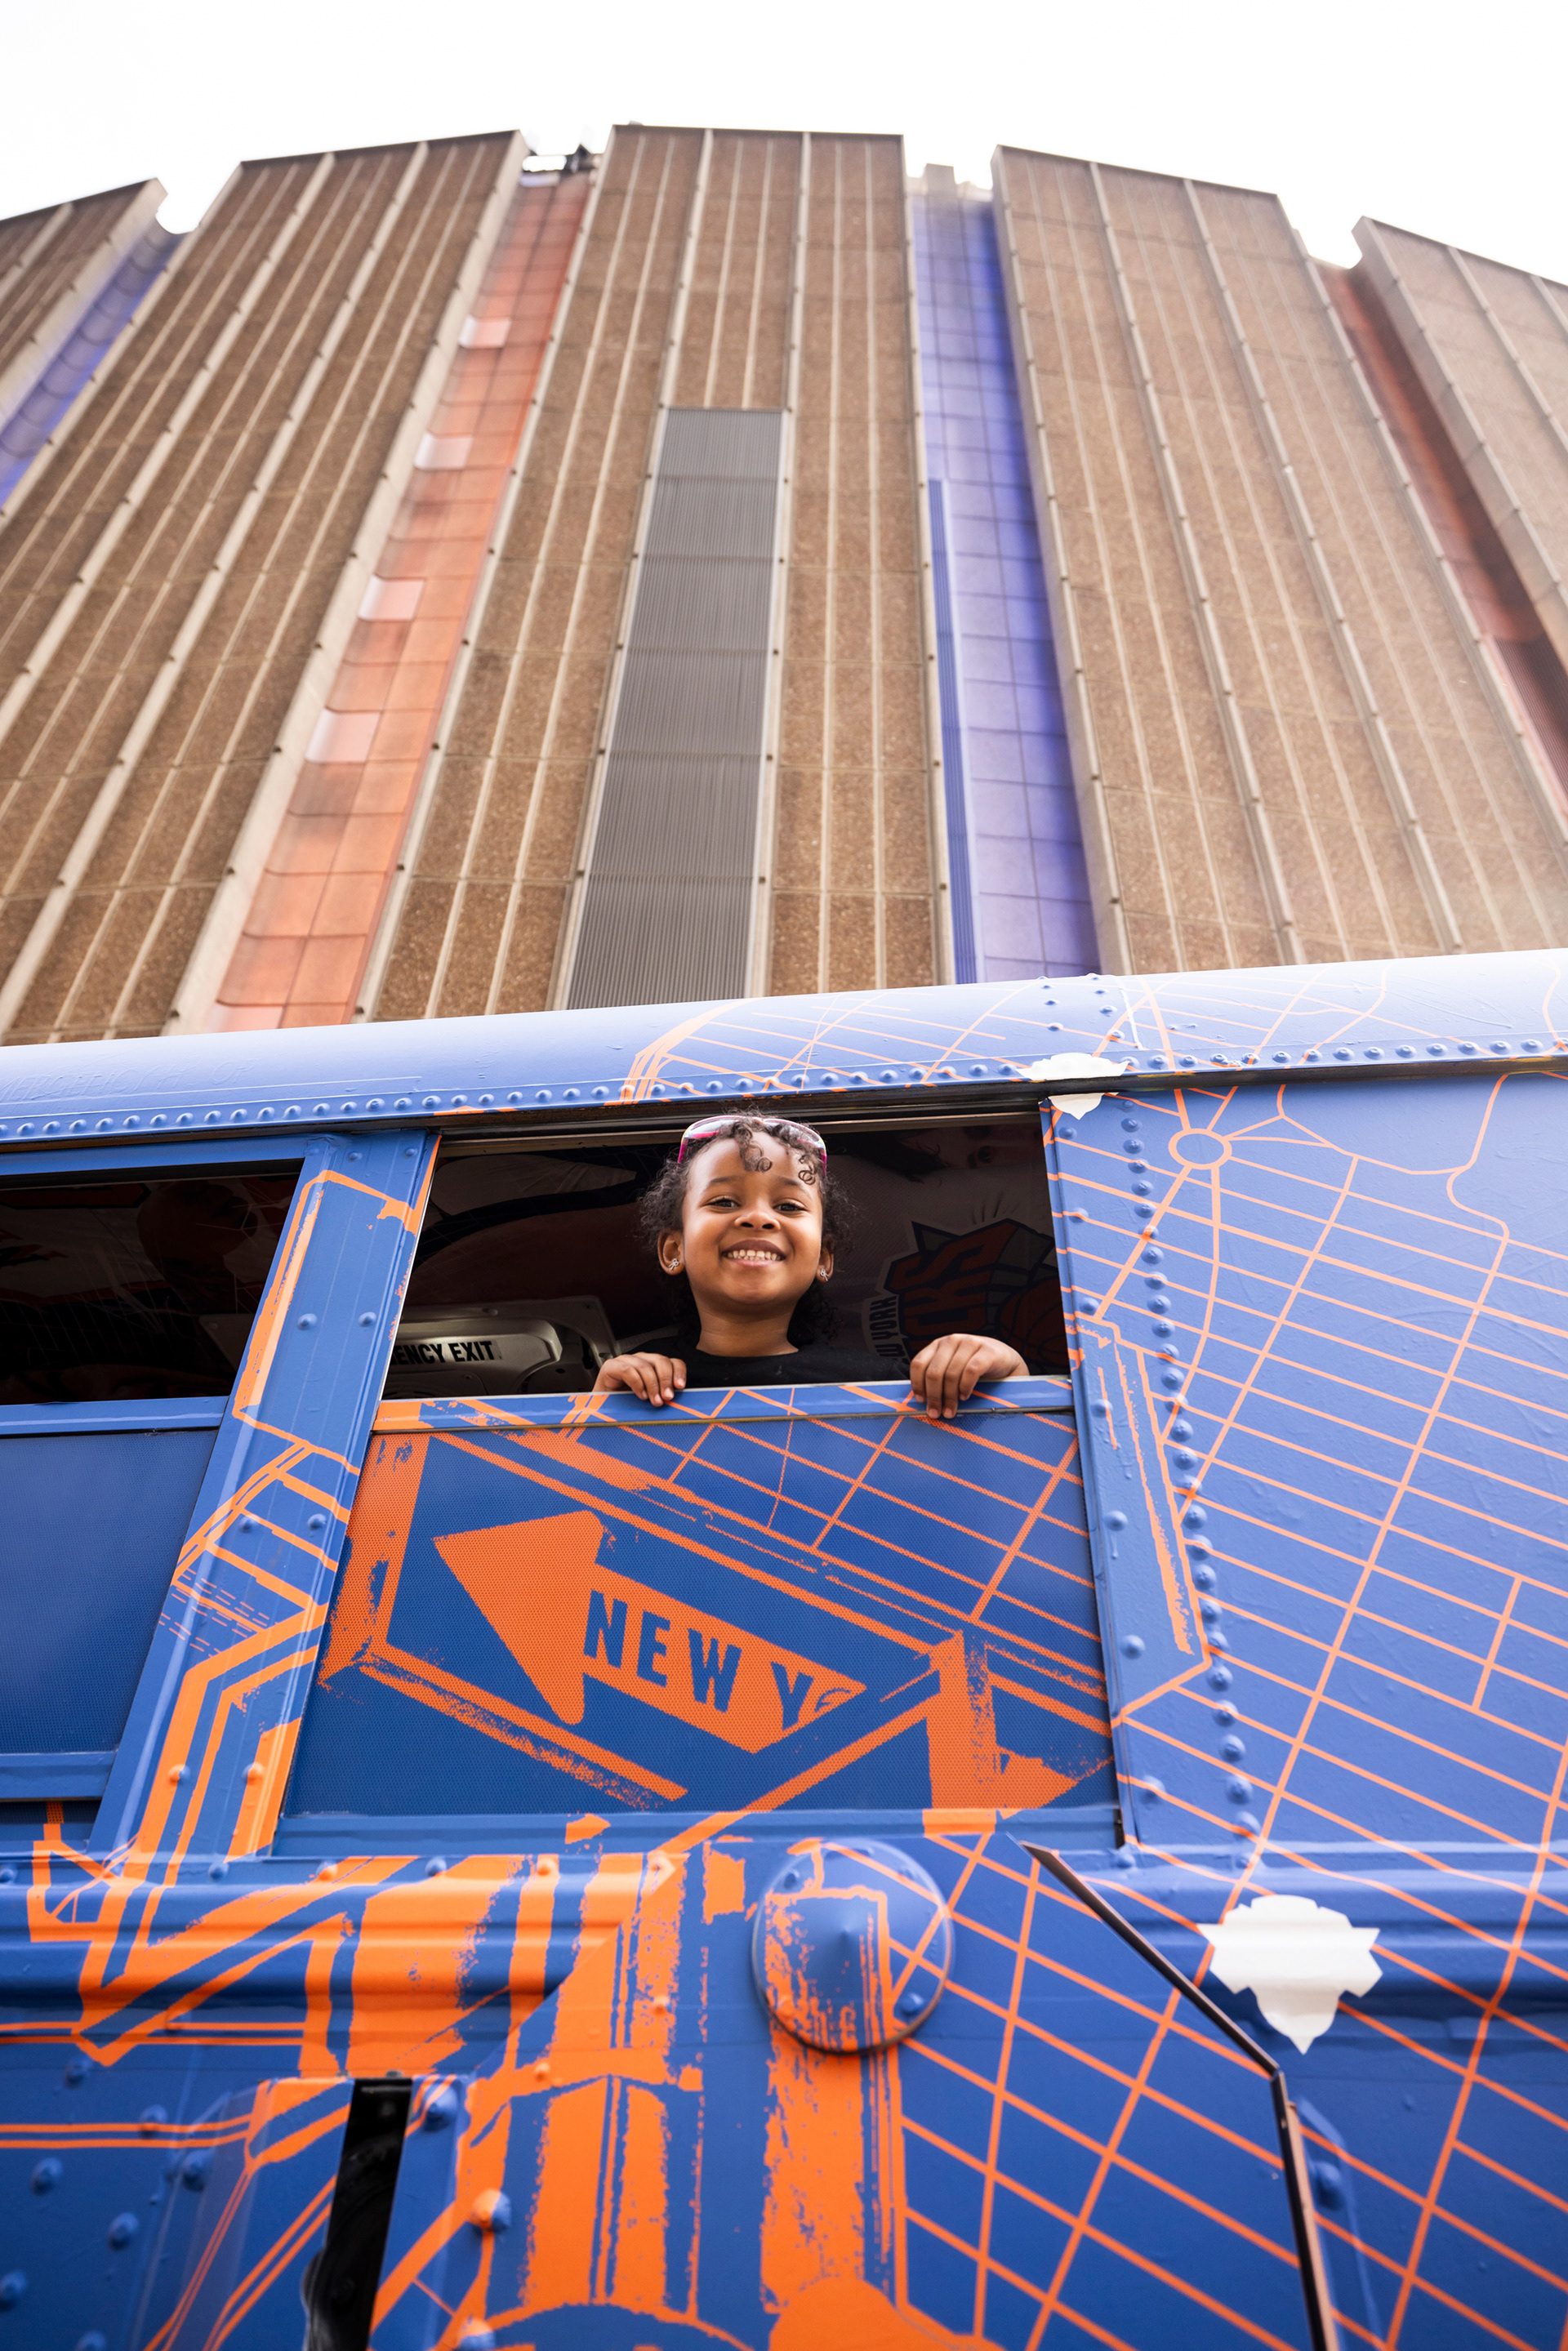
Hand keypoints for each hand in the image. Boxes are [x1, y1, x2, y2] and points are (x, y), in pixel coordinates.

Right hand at [593, 1352, 686, 1406]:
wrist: (599, 1411)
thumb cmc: (624, 1406)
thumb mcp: (649, 1400)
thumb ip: (661, 1396)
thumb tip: (676, 1401)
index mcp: (652, 1366)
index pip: (671, 1362)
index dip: (678, 1372)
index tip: (680, 1387)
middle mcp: (640, 1360)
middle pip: (661, 1360)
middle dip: (666, 1380)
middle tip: (667, 1397)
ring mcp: (625, 1361)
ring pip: (645, 1366)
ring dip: (652, 1385)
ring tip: (653, 1401)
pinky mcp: (611, 1367)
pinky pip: (628, 1370)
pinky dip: (637, 1383)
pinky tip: (639, 1395)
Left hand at [907, 1334, 1026, 1421]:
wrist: (1004, 1359)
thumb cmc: (976, 1367)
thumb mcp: (953, 1369)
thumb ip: (940, 1379)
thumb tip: (925, 1403)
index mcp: (939, 1345)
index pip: (919, 1363)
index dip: (918, 1384)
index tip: (921, 1400)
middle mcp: (952, 1341)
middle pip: (934, 1372)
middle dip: (934, 1396)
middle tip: (936, 1412)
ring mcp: (969, 1343)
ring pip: (952, 1374)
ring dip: (950, 1397)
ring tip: (951, 1409)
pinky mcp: (987, 1351)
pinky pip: (971, 1371)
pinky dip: (966, 1387)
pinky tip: (965, 1395)